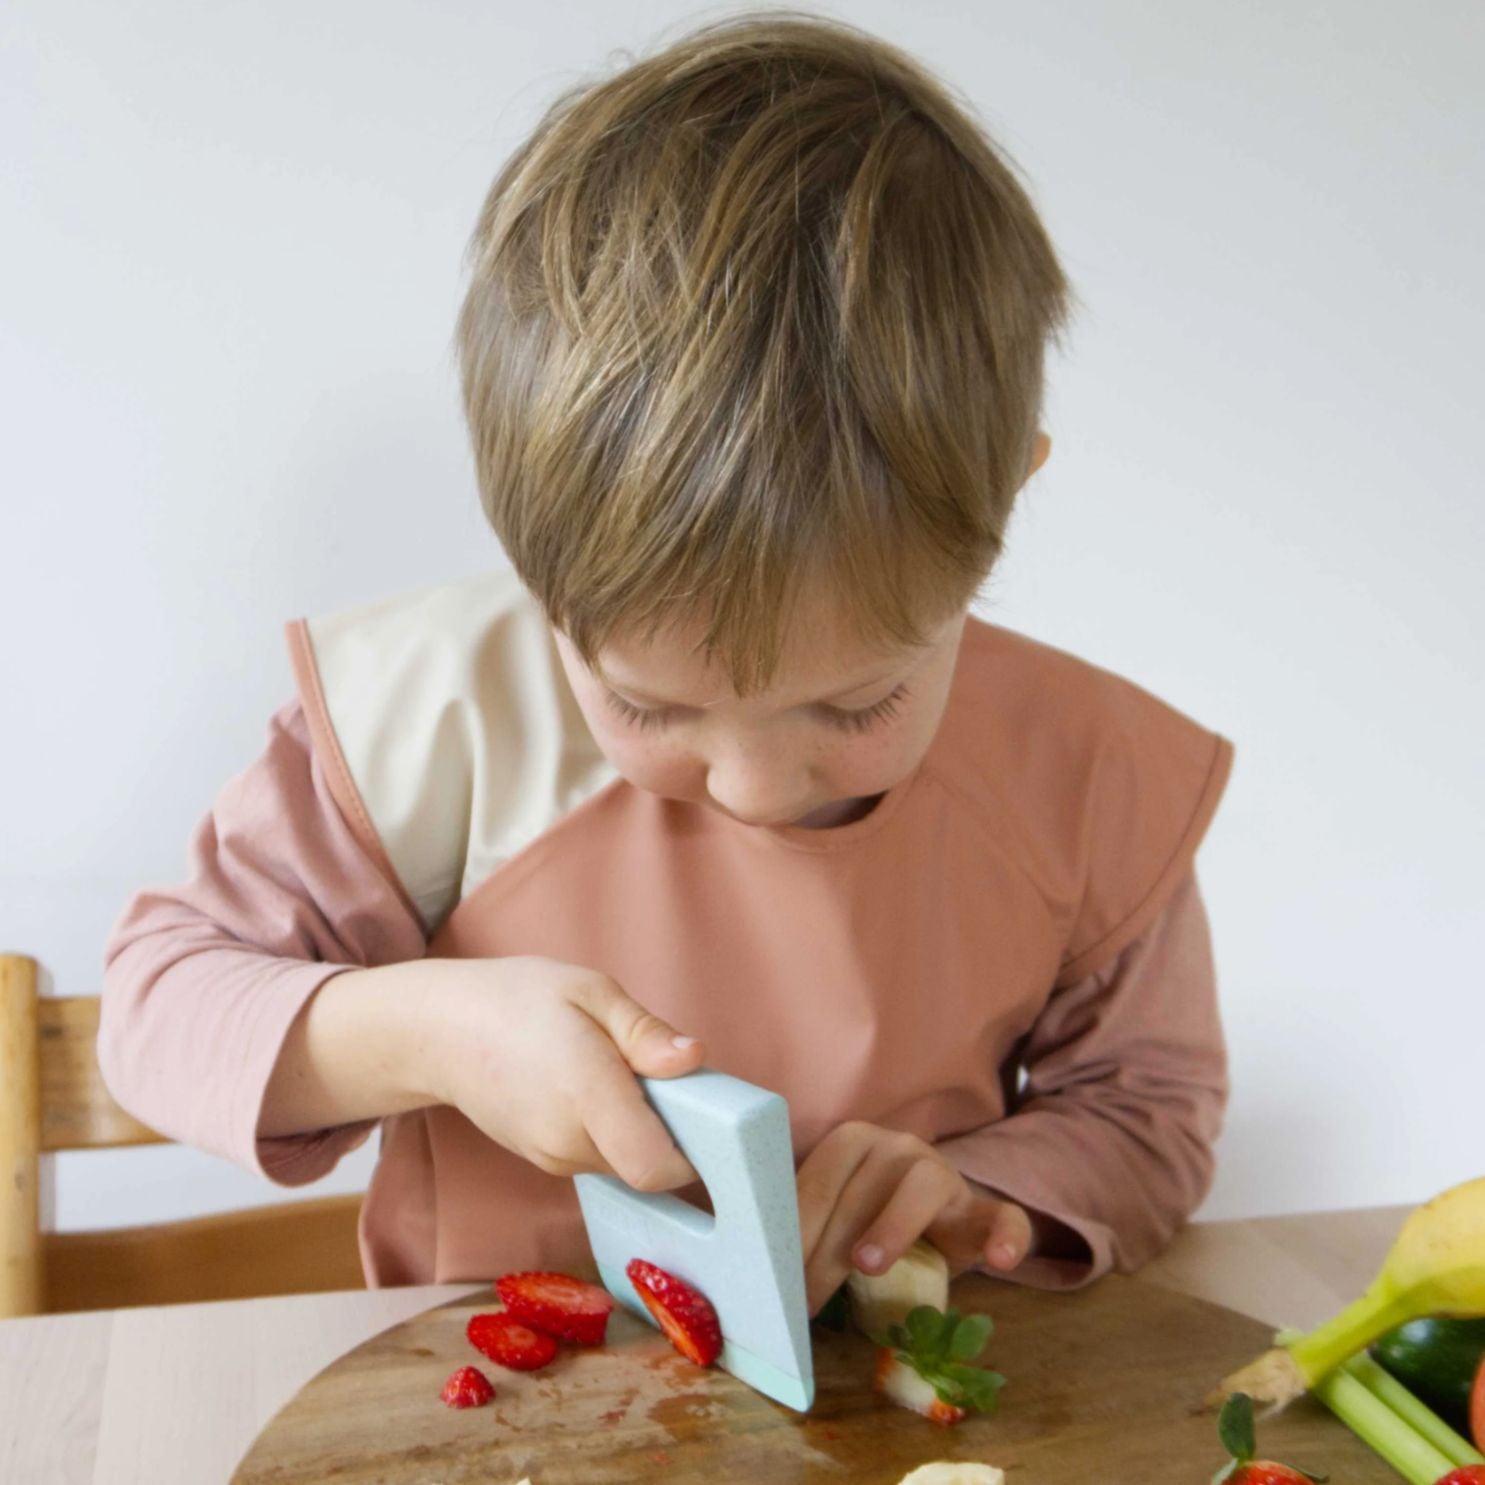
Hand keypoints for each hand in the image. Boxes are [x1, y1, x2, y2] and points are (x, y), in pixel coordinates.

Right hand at [415, 956, 705, 1190]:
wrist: (441, 1031)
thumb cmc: (518, 999)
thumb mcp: (588, 990)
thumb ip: (643, 1031)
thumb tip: (694, 1059)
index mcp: (586, 1093)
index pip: (656, 1166)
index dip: (691, 1152)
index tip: (699, 1112)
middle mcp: (568, 1139)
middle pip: (647, 1164)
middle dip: (667, 1128)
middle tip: (653, 1074)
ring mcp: (551, 1157)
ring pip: (624, 1163)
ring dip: (637, 1128)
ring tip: (614, 1073)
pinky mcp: (543, 1161)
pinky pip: (598, 1157)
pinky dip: (611, 1131)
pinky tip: (590, 1088)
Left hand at [795, 1120, 1032, 1313]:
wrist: (937, 1222)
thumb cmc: (867, 1221)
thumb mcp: (832, 1220)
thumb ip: (800, 1230)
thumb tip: (748, 1264)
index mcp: (852, 1142)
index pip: (818, 1181)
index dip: (795, 1228)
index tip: (773, 1275)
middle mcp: (898, 1147)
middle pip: (860, 1190)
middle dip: (828, 1245)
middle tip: (806, 1297)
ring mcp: (944, 1174)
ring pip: (921, 1188)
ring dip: (892, 1225)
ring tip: (868, 1265)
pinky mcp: (983, 1209)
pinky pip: (1002, 1216)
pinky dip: (1004, 1235)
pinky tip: (1000, 1260)